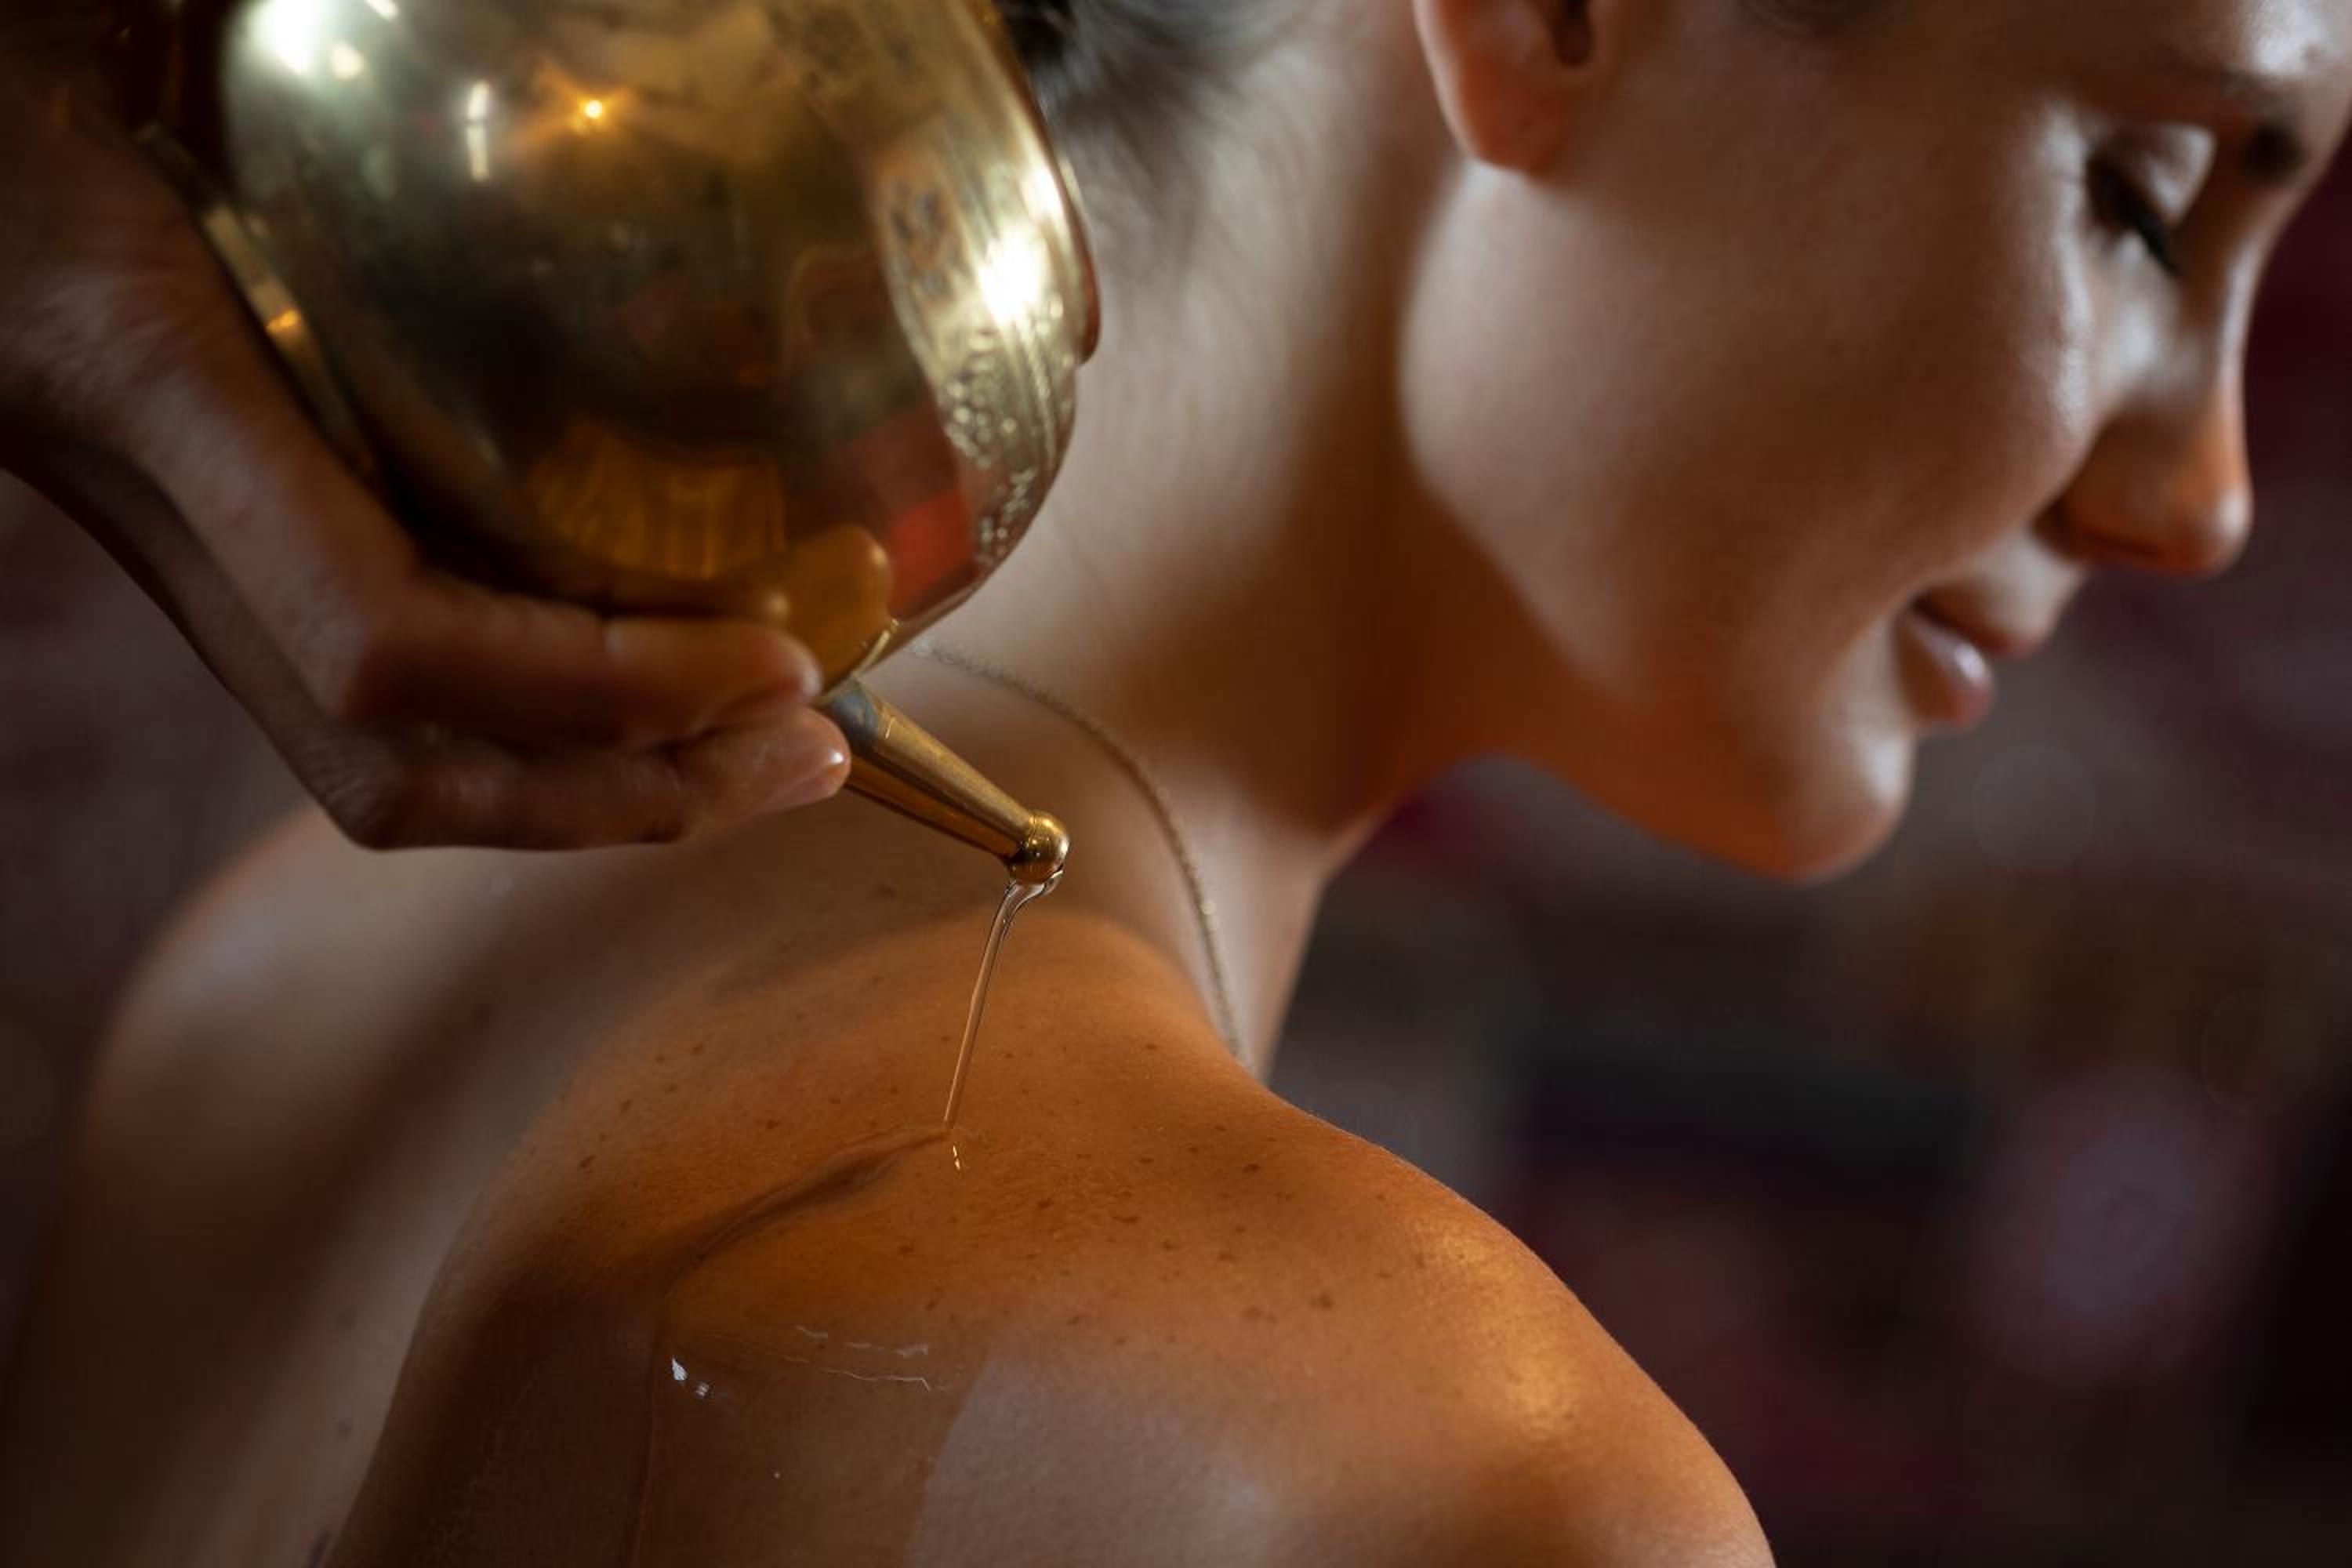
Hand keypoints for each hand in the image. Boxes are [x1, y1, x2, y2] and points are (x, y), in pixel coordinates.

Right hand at [0, 28, 850, 849]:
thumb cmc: (10, 57)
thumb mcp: (120, 9)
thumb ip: (259, 21)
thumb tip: (536, 34)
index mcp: (145, 380)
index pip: (383, 636)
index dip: (593, 690)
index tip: (779, 656)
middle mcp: (160, 507)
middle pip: (399, 766)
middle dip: (625, 793)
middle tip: (815, 745)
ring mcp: (176, 544)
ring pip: (385, 760)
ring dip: (596, 783)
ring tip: (776, 740)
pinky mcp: (206, 530)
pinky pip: (384, 681)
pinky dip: (541, 708)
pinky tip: (669, 650)